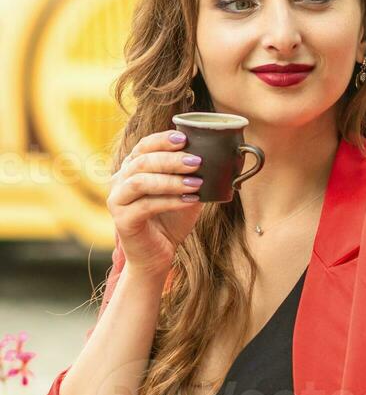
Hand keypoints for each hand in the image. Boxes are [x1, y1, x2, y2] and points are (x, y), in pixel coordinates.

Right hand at [107, 130, 204, 276]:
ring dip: (170, 180)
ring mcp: (117, 200)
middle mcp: (120, 181)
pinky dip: (170, 201)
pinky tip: (189, 201)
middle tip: (196, 161)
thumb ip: (194, 176)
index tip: (184, 138)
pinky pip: (145, 205)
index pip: (143, 146)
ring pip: (140, 181)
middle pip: (142, 162)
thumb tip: (218, 159)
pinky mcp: (122, 220)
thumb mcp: (185, 194)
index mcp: (132, 169)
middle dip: (171, 159)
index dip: (162, 140)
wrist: (157, 256)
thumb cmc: (171, 222)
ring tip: (196, 182)